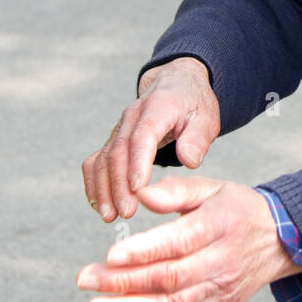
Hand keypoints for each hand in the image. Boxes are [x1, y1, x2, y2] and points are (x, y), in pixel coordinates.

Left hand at [76, 175, 298, 301]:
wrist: (279, 241)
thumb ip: (176, 190)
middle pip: (169, 279)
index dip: (144, 251)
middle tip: (84, 280)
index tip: (109, 255)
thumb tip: (140, 194)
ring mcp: (220, 291)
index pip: (179, 242)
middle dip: (122, 282)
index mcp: (220, 225)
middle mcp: (221, 262)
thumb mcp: (211, 188)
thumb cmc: (235, 209)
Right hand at [82, 57, 220, 221]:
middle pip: (118, 151)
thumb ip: (198, 139)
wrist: (176, 86)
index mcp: (157, 107)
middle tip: (126, 212)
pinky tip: (100, 206)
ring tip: (110, 216)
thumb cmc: (193, 105)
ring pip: (103, 159)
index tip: (138, 189)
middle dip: (118, 184)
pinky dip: (94, 183)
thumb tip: (189, 161)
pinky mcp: (113, 141)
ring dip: (103, 189)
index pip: (142, 136)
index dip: (138, 162)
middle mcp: (132, 117)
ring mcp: (119, 129)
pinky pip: (96, 162)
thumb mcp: (206, 117)